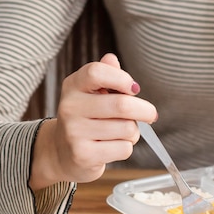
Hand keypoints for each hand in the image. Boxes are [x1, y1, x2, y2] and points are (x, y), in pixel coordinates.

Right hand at [29, 53, 156, 188]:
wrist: (63, 153)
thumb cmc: (85, 119)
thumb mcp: (90, 94)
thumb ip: (105, 76)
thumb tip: (111, 59)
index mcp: (73, 86)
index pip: (97, 72)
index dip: (122, 78)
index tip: (134, 88)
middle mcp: (70, 107)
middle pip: (121, 105)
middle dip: (144, 110)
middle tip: (150, 114)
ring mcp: (75, 132)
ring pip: (126, 129)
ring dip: (133, 132)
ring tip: (121, 133)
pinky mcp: (84, 155)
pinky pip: (123, 148)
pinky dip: (126, 148)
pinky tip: (112, 147)